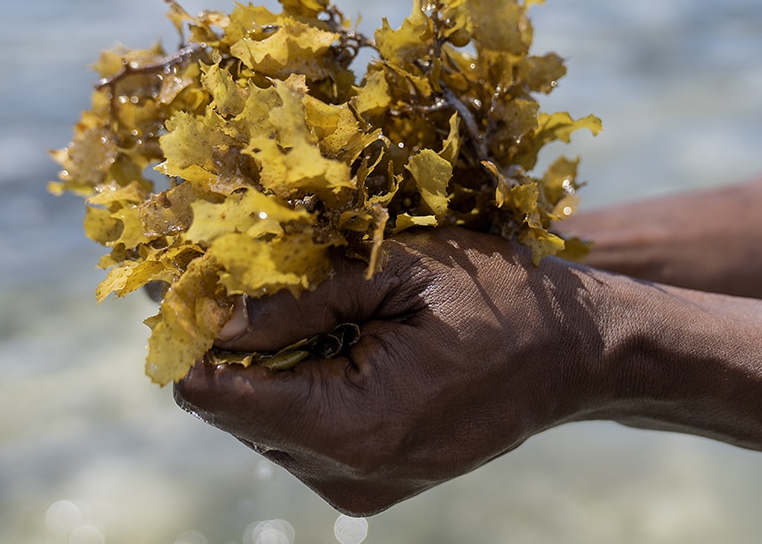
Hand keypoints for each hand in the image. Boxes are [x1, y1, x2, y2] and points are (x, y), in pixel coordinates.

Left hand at [173, 227, 600, 515]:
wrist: (572, 355)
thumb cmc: (498, 300)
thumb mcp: (400, 272)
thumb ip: (299, 298)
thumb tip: (211, 314)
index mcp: (357, 425)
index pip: (220, 396)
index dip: (193, 336)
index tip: (189, 280)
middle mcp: (349, 474)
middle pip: (232, 410)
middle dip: (229, 344)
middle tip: (250, 276)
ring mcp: (359, 489)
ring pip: (260, 421)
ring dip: (266, 362)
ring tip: (316, 307)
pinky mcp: (367, 484)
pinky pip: (297, 433)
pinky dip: (298, 384)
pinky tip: (341, 342)